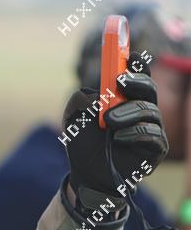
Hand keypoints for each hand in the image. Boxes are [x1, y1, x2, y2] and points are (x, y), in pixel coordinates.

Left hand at [63, 62, 167, 213]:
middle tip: (119, 82)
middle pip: (149, 88)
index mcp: (124, 99)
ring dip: (126, 112)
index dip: (136, 65)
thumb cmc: (84, 143)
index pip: (137, 77)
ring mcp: (152, 128)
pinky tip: (118, 137)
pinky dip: (134, 132)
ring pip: (149, 111)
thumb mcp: (73, 117)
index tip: (128, 55)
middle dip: (135, 81)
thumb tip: (97, 96)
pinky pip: (153, 134)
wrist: (87, 174)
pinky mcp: (156, 148)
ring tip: (107, 122)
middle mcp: (141, 110)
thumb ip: (80, 100)